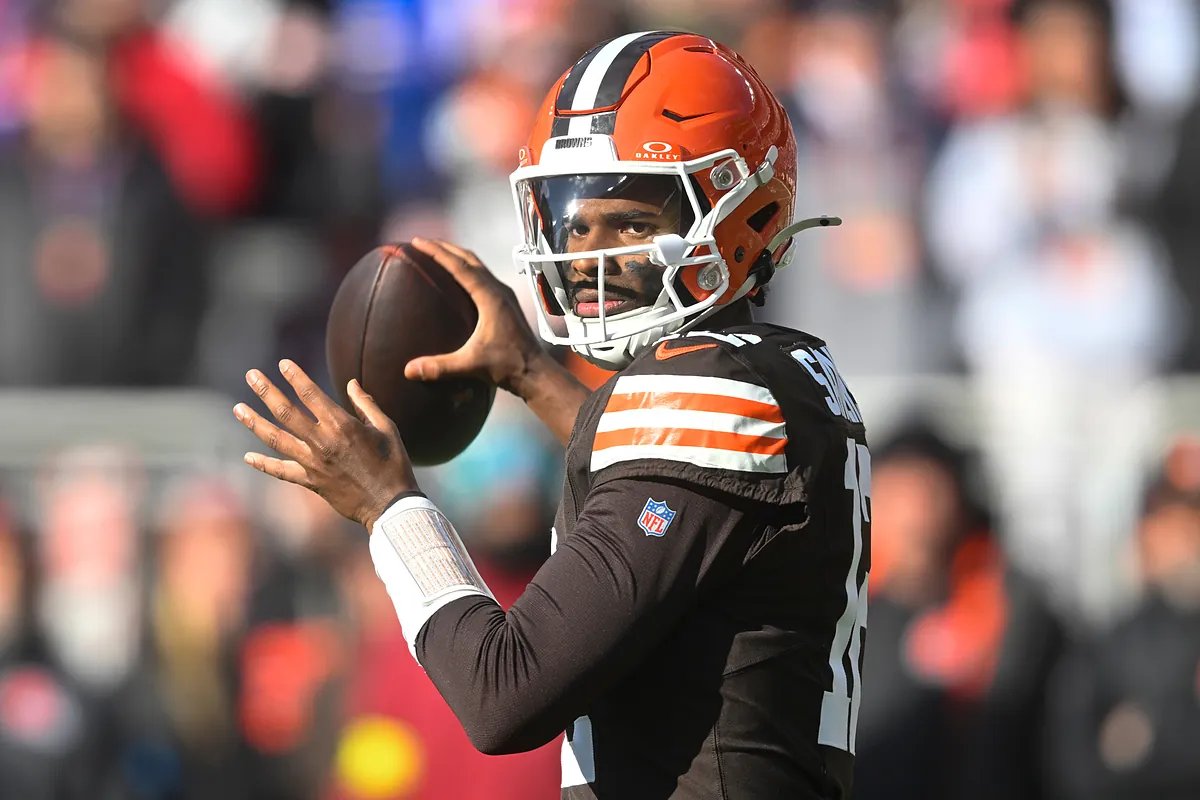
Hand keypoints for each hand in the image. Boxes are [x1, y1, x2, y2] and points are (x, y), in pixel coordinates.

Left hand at [233, 359, 417, 529]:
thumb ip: (366, 405)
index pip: (311, 394)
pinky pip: (282, 472)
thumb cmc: (393, 464)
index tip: (283, 364)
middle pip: (286, 412)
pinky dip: (264, 465)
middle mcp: (322, 442)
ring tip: (238, 408)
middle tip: (252, 375)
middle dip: (267, 391)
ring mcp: (313, 463)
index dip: (295, 376)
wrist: (390, 504)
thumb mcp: (387, 428)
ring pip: (276, 439)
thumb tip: (352, 384)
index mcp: (342, 426)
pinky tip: (247, 457)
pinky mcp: (311, 481)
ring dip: (255, 422)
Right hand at [404, 238, 544, 393]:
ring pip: (478, 265)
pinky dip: (467, 269)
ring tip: (437, 253)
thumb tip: (408, 370)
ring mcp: (505, 295)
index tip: (417, 241)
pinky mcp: (507, 303)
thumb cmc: (508, 366)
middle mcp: (499, 290)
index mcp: (490, 297)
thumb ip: (439, 367)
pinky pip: (484, 276)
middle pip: (469, 258)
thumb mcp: (471, 365)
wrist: (536, 372)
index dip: (437, 251)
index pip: (459, 266)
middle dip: (445, 247)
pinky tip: (458, 277)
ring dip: (457, 256)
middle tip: (422, 242)